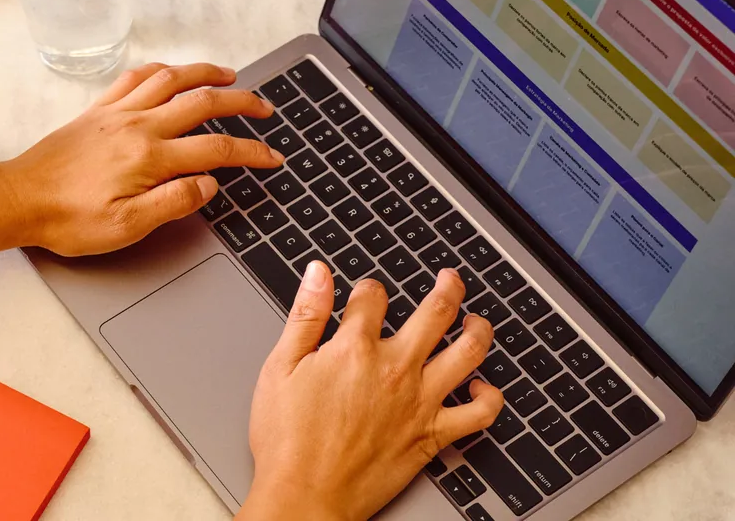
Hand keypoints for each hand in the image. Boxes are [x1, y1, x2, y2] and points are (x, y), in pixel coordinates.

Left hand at [1, 62, 283, 255]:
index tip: (272, 157)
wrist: (19, 199)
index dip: (251, 152)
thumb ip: (173, 203)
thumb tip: (209, 185)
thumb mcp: (127, 227)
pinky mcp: (97, 111)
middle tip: (264, 107)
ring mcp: (116, 114)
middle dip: (241, 102)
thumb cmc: (67, 218)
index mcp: (150, 157)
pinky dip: (161, 70)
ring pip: (171, 79)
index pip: (217, 150)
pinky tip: (170, 73)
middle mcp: (137, 126)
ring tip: (229, 77)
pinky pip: (135, 78)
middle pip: (202, 102)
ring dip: (205, 74)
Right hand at [239, 262, 503, 520]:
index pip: (373, 298)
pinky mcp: (432, 436)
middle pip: (436, 313)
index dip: (369, 288)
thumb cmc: (287, 440)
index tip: (366, 293)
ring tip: (477, 320)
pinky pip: (479, 413)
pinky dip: (489, 396)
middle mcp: (395, 369)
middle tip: (450, 279)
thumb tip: (318, 274)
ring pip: (468, 353)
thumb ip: (305, 316)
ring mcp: (419, 402)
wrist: (306, 495)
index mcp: (354, 349)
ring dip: (478, 329)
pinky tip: (482, 386)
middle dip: (448, 288)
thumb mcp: (280, 367)